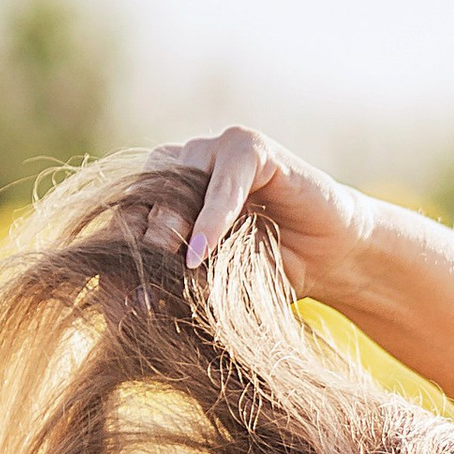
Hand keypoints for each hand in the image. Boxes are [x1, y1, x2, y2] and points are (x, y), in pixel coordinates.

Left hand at [127, 128, 373, 296]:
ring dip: (172, 228)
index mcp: (163, 191)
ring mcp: (214, 149)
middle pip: (144, 198)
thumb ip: (174, 281)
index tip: (124, 302)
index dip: (120, 256)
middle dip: (143, 247)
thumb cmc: (269, 271)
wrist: (332, 259)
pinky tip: (202, 251)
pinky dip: (211, 217)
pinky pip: (224, 180)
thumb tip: (126, 306)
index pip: (126, 216)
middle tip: (143, 293)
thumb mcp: (212, 280)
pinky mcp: (250, 147)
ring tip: (174, 270)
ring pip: (178, 183)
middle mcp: (183, 163)